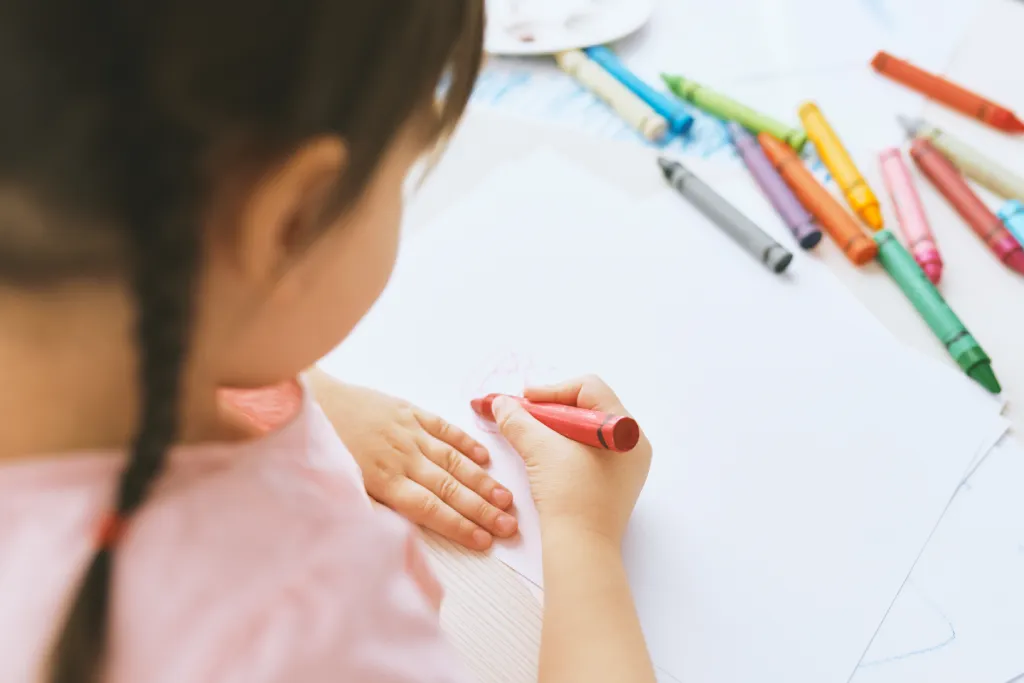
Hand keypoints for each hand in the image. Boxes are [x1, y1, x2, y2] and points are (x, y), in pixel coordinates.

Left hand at [309, 372, 517, 549]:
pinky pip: (442, 428)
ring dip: (481, 481)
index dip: (459, 525)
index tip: (485, 540)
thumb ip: (373, 507)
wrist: (309, 400)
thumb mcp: (339, 486)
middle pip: (449, 488)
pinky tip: (483, 458)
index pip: (430, 509)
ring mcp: (408, 432)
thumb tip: (400, 533)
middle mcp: (401, 457)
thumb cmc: (321, 448)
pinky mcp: (407, 411)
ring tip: (506, 498)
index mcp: (383, 480)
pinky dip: (464, 442)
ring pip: (452, 460)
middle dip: (482, 510)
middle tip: (510, 525)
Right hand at [491, 376, 651, 545]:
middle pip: (587, 407)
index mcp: (626, 430)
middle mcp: (632, 444)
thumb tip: (501, 402)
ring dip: (554, 427)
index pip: (588, 388)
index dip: (552, 390)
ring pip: (585, 429)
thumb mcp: (540, 449)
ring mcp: (625, 466)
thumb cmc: (569, 496)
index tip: (524, 401)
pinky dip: (563, 446)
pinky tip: (542, 454)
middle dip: (550, 408)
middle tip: (522, 415)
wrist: (579, 547)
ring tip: (529, 434)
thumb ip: (518, 419)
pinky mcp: (612, 483)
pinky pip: (588, 451)